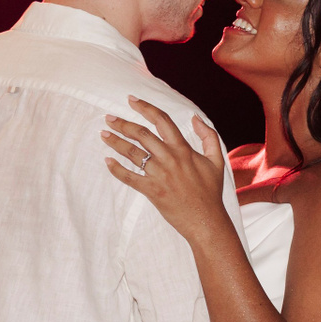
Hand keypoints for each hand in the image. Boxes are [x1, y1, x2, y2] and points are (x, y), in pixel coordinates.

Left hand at [102, 97, 230, 242]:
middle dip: (122, 124)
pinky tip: (108, 161)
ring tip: (104, 134)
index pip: (161, 120)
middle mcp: (170, 158)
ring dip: (115, 142)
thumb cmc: (211, 192)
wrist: (206, 220)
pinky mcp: (152, 191)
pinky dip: (116, 169)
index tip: (131, 100)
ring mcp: (159, 174)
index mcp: (183, 149)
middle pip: (141, 134)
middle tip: (109, 118)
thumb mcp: (216, 160)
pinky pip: (129, 178)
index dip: (145, 107)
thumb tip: (195, 118)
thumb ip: (208, 136)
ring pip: (132, 153)